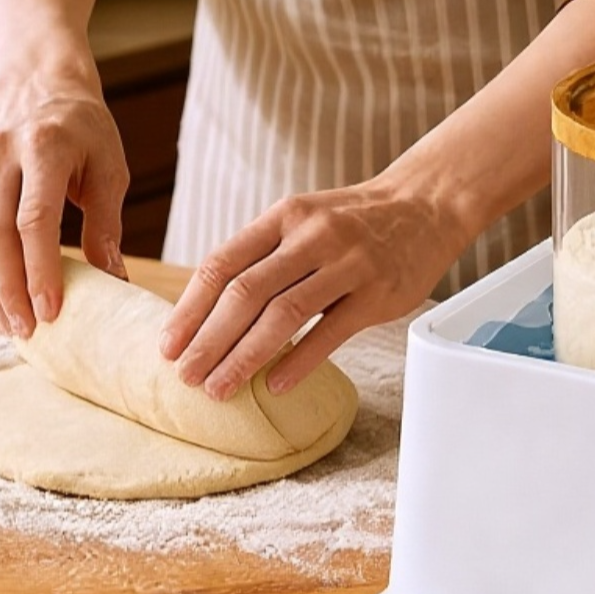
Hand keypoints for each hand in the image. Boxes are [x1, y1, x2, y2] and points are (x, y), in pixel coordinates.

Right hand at [0, 64, 129, 336]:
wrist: (38, 85)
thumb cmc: (85, 132)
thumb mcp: (110, 169)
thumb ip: (107, 224)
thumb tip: (113, 282)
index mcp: (43, 147)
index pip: (34, 219)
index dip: (40, 270)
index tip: (52, 311)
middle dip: (10, 289)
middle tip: (29, 331)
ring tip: (12, 326)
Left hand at [159, 175, 469, 398]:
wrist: (425, 206)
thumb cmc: (355, 222)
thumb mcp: (304, 220)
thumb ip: (264, 256)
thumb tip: (211, 313)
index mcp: (283, 216)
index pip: (222, 264)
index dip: (190, 309)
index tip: (169, 346)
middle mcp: (312, 236)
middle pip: (245, 293)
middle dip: (209, 340)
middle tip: (186, 377)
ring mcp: (347, 264)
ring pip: (283, 314)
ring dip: (245, 356)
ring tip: (220, 387)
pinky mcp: (377, 293)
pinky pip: (330, 332)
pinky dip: (298, 361)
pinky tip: (274, 385)